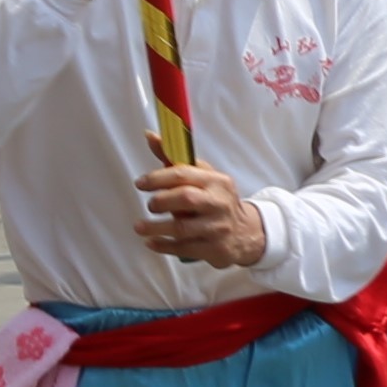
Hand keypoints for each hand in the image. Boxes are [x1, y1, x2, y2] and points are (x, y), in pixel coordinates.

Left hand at [133, 163, 268, 269]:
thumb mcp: (203, 176)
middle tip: (150, 206)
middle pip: (186, 198)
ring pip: (183, 228)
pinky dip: (164, 246)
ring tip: (140, 227)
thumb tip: (150, 136)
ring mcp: (218, 228)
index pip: (184, 174)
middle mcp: (219, 203)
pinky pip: (184, 249)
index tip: (140, 183)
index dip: (158, 178)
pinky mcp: (215, 249)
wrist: (247, 232)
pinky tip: (151, 242)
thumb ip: (174, 159)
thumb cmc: (217, 200)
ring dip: (156, 227)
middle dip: (161, 201)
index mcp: (216, 181)